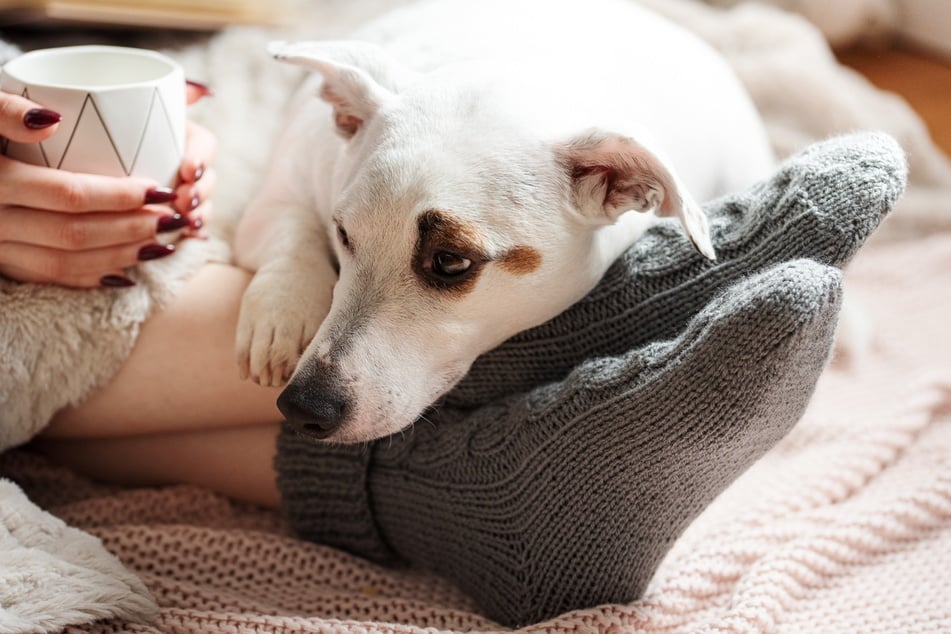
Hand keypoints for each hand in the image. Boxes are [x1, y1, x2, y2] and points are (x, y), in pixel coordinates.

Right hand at [0, 82, 216, 287]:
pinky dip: (90, 278)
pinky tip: (125, 272)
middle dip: (132, 230)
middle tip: (175, 219)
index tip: (161, 188)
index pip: (67, 195)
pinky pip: (46, 278)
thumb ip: (4, 109)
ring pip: (64, 264)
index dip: (119, 196)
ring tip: (165, 245)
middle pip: (74, 234)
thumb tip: (52, 120)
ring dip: (120, 258)